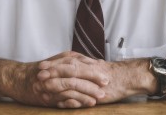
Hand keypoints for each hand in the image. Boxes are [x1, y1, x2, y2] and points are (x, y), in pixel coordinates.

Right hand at [0, 52, 107, 107]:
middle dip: (91, 84)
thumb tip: (96, 63)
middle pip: (75, 76)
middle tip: (104, 89)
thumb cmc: (42, 69)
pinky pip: (61, 101)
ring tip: (97, 99)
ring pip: (69, 89)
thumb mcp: (59, 60)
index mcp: (60, 61)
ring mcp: (49, 85)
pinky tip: (82, 105)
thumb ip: (76, 61)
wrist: (17, 78)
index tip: (106, 77)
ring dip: (84, 95)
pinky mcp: (46, 98)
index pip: (79, 65)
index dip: (93, 72)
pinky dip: (73, 103)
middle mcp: (54, 72)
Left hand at [37, 52, 154, 106]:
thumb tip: (67, 61)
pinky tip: (59, 103)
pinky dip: (69, 100)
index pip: (67, 61)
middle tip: (38, 75)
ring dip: (57, 86)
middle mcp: (89, 70)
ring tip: (44, 89)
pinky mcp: (96, 94)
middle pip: (68, 69)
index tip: (41, 65)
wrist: (127, 78)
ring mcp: (92, 82)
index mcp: (87, 63)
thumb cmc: (110, 73)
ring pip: (72, 82)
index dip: (54, 63)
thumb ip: (81, 64)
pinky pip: (81, 97)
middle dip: (52, 72)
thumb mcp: (94, 65)